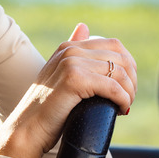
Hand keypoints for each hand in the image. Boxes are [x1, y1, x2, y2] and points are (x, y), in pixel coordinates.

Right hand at [0, 24, 137, 157]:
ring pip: (120, 73)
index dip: (128, 65)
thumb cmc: (46, 110)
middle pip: (120, 57)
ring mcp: (71, 63)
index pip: (114, 45)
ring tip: (124, 106)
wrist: (27, 130)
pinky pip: (113, 87)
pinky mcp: (75, 80)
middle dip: (131, 79)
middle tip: (128, 99)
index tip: (127, 86)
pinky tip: (121, 109)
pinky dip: (122, 99)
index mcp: (69, 47)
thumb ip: (73, 54)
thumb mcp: (59, 75)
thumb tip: (84, 27)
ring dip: (129, 91)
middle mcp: (70, 51)